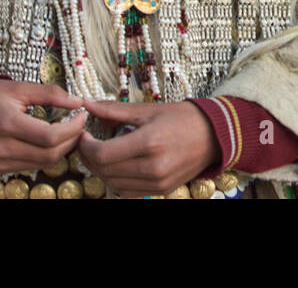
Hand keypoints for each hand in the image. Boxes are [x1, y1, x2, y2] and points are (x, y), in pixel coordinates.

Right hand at [0, 80, 86, 173]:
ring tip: (68, 131)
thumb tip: (78, 101)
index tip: (82, 115)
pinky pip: (33, 166)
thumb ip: (51, 93)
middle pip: (50, 154)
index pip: (49, 136)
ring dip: (62, 148)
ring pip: (44, 163)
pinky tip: (51, 140)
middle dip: (71, 139)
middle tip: (78, 124)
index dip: (72, 128)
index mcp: (7, 123)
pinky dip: (47, 154)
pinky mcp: (1, 168)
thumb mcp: (21, 87)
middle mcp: (2, 147)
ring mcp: (0, 161)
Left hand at [78, 99, 218, 197]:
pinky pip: (128, 192)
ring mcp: (158, 182)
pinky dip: (116, 182)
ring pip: (113, 184)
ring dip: (100, 171)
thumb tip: (87, 104)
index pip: (103, 154)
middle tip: (86, 144)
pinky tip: (116, 167)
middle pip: (105, 171)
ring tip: (99, 155)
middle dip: (89, 158)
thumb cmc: (183, 118)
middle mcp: (153, 166)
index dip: (86, 147)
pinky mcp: (161, 190)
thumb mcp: (149, 109)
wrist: (215, 135)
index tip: (83, 135)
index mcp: (150, 142)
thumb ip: (115, 110)